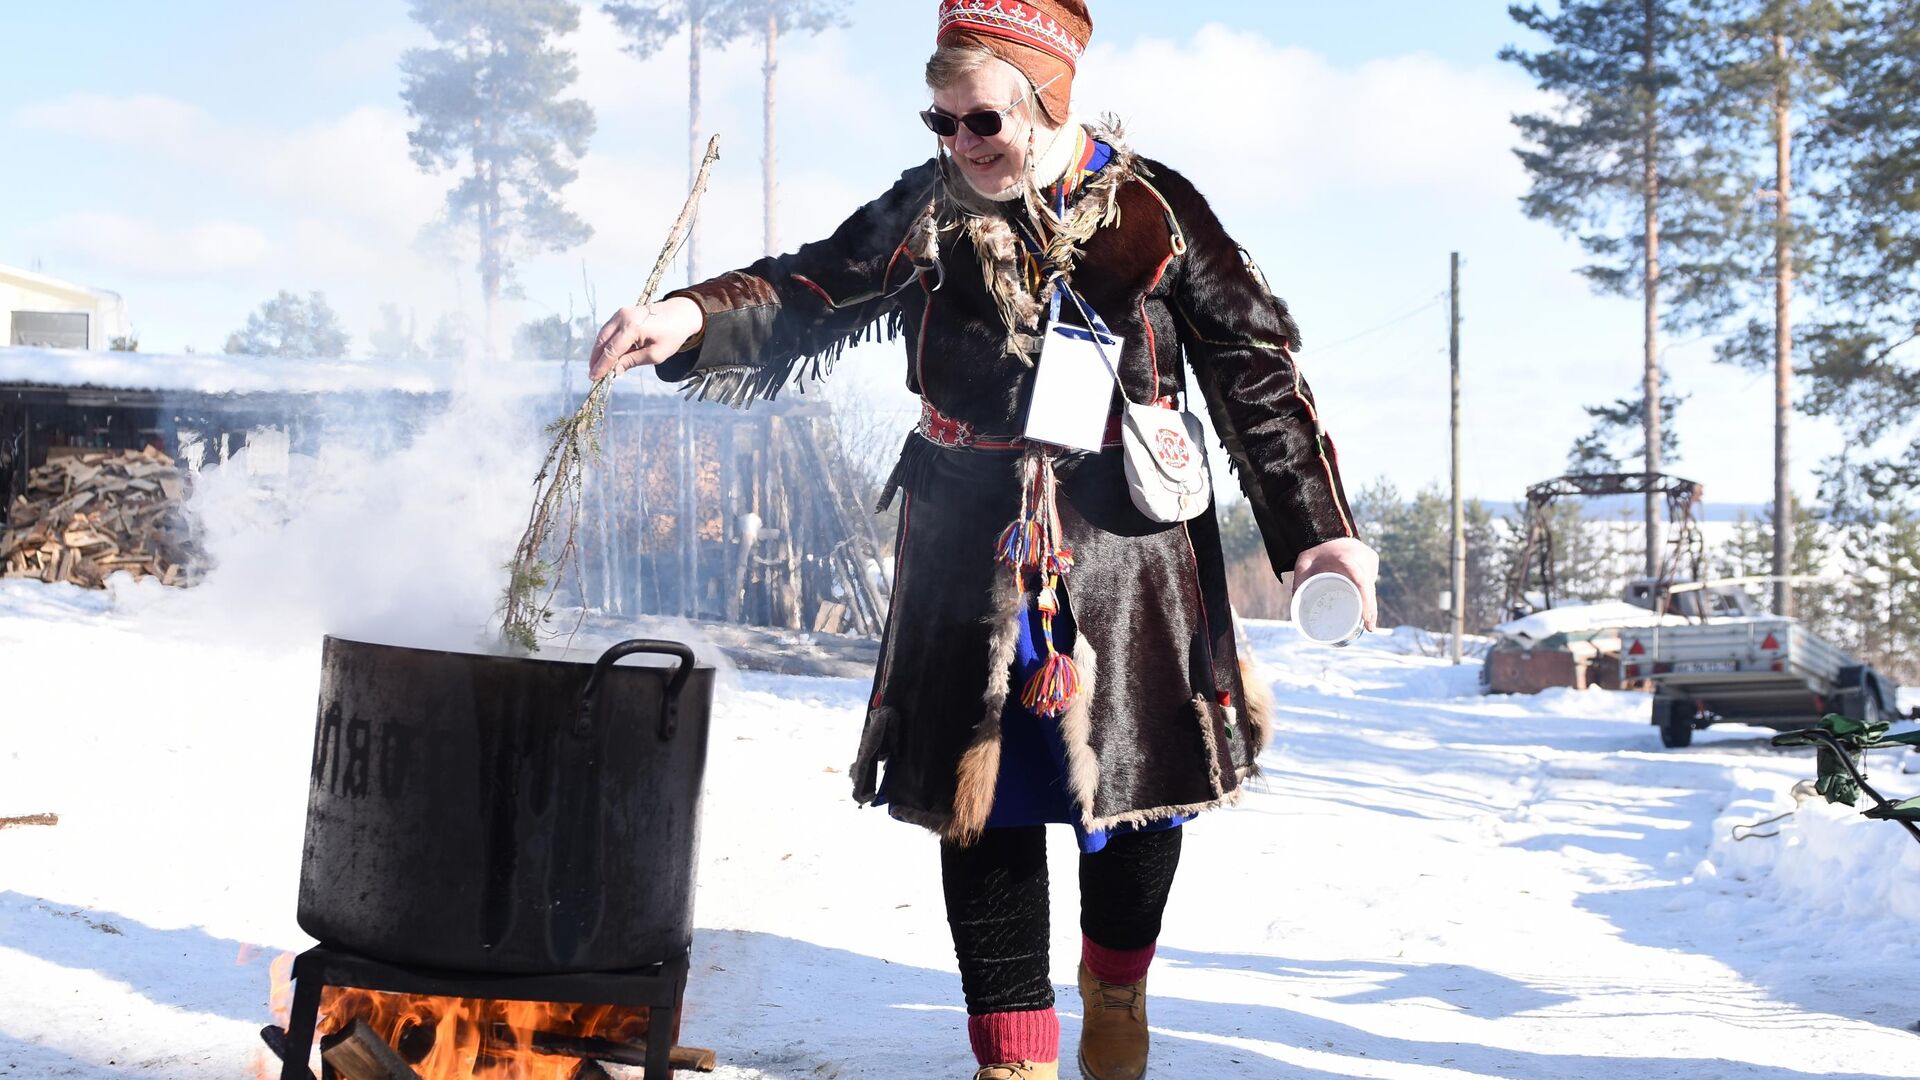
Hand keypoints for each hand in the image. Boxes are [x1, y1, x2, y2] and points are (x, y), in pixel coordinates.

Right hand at [588, 297, 703, 380]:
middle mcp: (623, 317)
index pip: (611, 350)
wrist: (681, 313)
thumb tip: (615, 371)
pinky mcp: (622, 313)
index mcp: (633, 327)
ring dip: (599, 351)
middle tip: (593, 374)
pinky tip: (607, 355)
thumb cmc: (672, 335)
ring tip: (598, 367)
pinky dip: (606, 343)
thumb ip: (632, 361)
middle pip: (602, 341)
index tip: (594, 378)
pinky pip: (609, 330)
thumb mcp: (655, 354)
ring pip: (603, 335)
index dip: (602, 366)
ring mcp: (621, 312)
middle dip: (596, 359)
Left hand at [1293, 537, 1379, 631]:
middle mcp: (1361, 556)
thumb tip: (1296, 607)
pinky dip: (1369, 592)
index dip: (1367, 603)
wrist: (1326, 530)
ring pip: (1371, 585)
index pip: (1361, 582)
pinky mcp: (1372, 558)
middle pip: (1369, 587)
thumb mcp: (1303, 564)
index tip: (1368, 621)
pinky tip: (1368, 605)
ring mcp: (1369, 557)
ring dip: (1370, 601)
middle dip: (1371, 609)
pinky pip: (1371, 579)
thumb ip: (1299, 582)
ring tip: (1367, 619)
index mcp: (1346, 558)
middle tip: (1369, 628)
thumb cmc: (1314, 549)